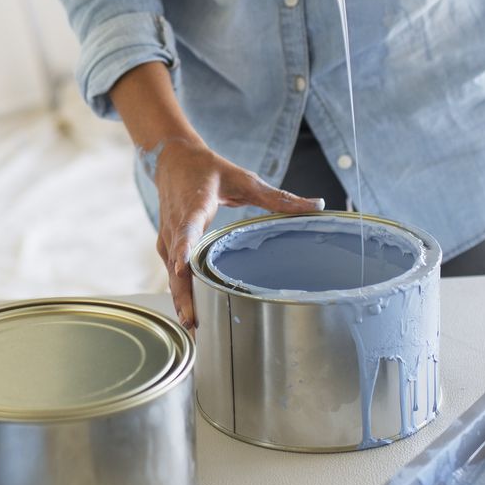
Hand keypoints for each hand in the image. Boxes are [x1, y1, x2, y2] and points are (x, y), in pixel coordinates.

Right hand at [147, 137, 323, 329]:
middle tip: (193, 320)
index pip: (187, 228)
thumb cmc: (207, 169)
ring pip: (171, 272)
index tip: (182, 267)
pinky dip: (179, 291)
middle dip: (183, 292)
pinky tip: (189, 313)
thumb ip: (278, 197)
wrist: (172, 159)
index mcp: (194, 205)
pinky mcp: (167, 245)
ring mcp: (168, 237)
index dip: (184, 249)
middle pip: (176, 263)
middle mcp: (176, 224)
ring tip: (193, 325)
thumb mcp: (244, 178)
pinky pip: (171, 272)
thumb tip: (317, 204)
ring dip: (180, 297)